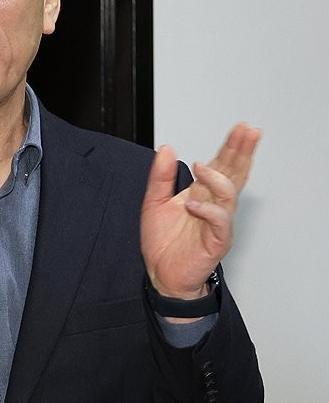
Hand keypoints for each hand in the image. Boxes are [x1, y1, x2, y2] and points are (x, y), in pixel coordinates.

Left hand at [141, 123, 261, 298]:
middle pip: (234, 174)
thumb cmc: (163, 241)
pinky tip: (194, 204)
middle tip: (248, 132)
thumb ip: (160, 176)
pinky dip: (209, 211)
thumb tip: (166, 148)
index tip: (241, 128)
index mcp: (201, 193)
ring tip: (201, 167)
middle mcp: (214, 205)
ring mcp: (217, 223)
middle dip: (241, 152)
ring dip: (219, 178)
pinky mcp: (216, 241)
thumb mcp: (153, 202)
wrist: (161, 274)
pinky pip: (219, 223)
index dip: (232, 147)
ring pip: (230, 195)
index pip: (222, 165)